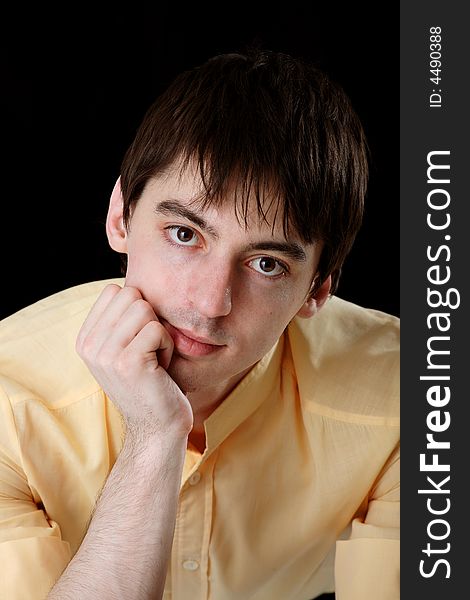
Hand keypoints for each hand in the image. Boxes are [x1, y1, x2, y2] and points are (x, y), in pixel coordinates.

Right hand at [76, 284, 192, 439]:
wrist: (158, 426)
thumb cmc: (152, 381)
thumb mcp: (127, 346)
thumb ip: (122, 318)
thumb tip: (133, 281)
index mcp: (86, 338)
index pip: (115, 291)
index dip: (138, 311)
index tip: (139, 342)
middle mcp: (89, 345)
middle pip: (131, 295)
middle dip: (150, 320)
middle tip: (149, 351)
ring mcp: (105, 354)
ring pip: (145, 309)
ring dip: (160, 334)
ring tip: (154, 360)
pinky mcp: (127, 363)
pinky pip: (158, 329)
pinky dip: (167, 347)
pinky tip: (160, 369)